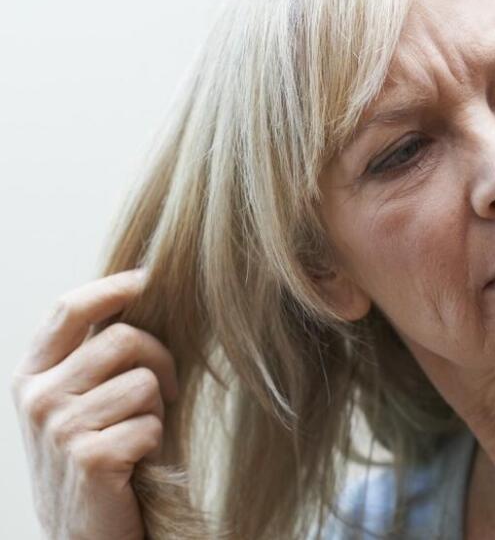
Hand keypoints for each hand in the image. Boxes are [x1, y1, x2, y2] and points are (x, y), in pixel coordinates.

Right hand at [10, 270, 177, 539]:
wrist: (80, 532)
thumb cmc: (93, 457)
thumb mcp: (77, 401)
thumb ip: (92, 356)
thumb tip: (139, 292)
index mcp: (31, 375)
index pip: (68, 309)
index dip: (113, 287)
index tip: (147, 279)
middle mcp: (38, 397)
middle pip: (122, 339)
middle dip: (160, 359)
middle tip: (164, 390)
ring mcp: (59, 428)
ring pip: (142, 382)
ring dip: (155, 408)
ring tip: (137, 433)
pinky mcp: (88, 457)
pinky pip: (150, 424)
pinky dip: (155, 441)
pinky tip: (134, 461)